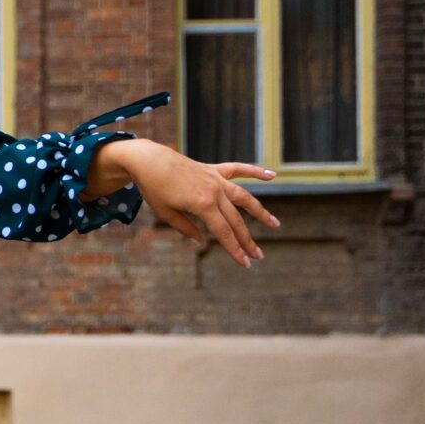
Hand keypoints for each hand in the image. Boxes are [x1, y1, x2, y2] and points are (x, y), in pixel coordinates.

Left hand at [101, 139, 278, 267]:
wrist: (149, 160)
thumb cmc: (154, 188)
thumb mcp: (166, 213)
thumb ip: (185, 228)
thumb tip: (201, 242)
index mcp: (202, 205)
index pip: (223, 232)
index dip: (234, 249)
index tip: (245, 263)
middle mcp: (214, 191)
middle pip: (235, 220)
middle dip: (247, 240)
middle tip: (258, 256)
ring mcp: (216, 179)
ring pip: (244, 198)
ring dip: (260, 212)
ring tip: (275, 224)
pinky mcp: (214, 169)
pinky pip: (238, 169)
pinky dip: (255, 171)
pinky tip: (272, 175)